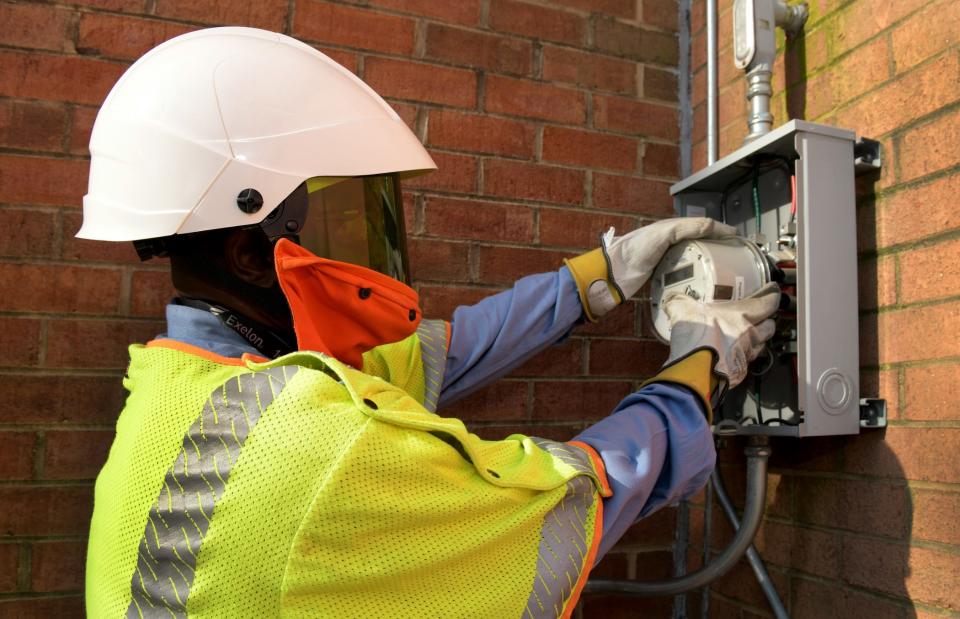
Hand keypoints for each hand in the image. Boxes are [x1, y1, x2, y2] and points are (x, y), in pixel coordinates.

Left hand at [604, 217, 736, 300]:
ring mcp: (666, 259)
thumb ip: (687, 227)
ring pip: (693, 259)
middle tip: (735, 256)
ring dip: (708, 262)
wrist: (614, 271)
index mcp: (672, 228)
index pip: (702, 226)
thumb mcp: (664, 234)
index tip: (737, 239)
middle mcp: (671, 242)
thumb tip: (713, 225)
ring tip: (725, 270)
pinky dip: (695, 276)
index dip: (719, 230)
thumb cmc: (637, 248)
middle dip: (717, 247)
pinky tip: (705, 283)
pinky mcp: (662, 275)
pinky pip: (684, 274)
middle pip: (699, 242)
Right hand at [662, 282, 780, 388]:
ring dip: (755, 343)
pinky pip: (744, 364)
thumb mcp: (682, 309)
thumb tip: (672, 300)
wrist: (695, 369)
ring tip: (743, 340)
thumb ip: (679, 302)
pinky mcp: (739, 373)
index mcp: (742, 315)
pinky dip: (739, 360)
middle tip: (759, 319)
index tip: (772, 293)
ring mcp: (746, 356)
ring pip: (759, 347)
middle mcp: (750, 335)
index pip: (767, 303)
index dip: (772, 297)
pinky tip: (728, 358)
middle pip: (770, 327)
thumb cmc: (696, 336)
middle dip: (767, 322)